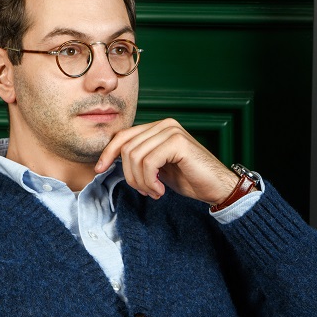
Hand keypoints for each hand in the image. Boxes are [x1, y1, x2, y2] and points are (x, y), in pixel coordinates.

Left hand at [94, 118, 238, 205]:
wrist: (217, 188)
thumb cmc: (190, 180)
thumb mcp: (158, 169)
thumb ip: (140, 160)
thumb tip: (111, 161)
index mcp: (157, 128)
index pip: (122, 136)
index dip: (107, 153)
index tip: (99, 169)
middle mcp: (164, 124)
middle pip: (126, 148)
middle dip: (130, 176)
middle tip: (145, 191)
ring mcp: (171, 131)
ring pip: (135, 156)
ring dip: (141, 182)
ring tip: (154, 192)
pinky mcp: (177, 142)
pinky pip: (148, 162)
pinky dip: (150, 181)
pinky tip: (160, 191)